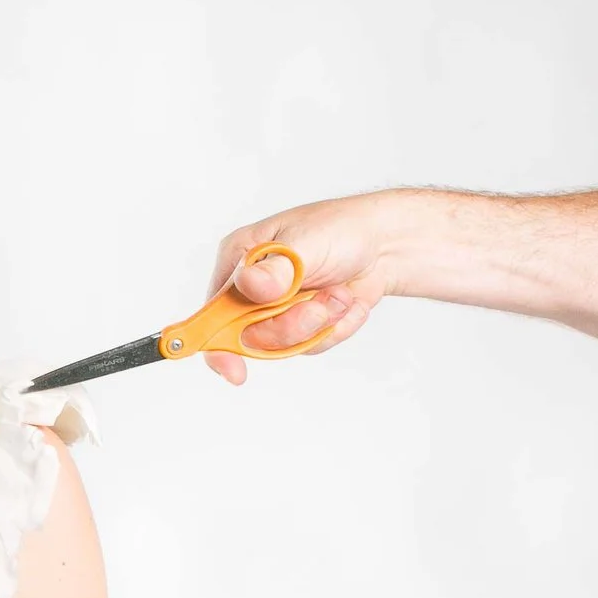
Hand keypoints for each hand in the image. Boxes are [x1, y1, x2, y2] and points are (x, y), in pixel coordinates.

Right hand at [204, 192, 396, 384]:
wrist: (384, 243)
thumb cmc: (341, 229)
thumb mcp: (306, 243)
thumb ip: (277, 270)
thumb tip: (249, 285)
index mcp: (239, 262)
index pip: (213, 312)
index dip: (217, 344)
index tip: (234, 369)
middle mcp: (251, 290)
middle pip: (250, 337)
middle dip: (290, 327)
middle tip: (318, 307)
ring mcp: (275, 311)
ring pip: (283, 346)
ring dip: (319, 324)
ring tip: (339, 296)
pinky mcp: (301, 326)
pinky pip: (311, 347)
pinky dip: (336, 328)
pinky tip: (346, 302)